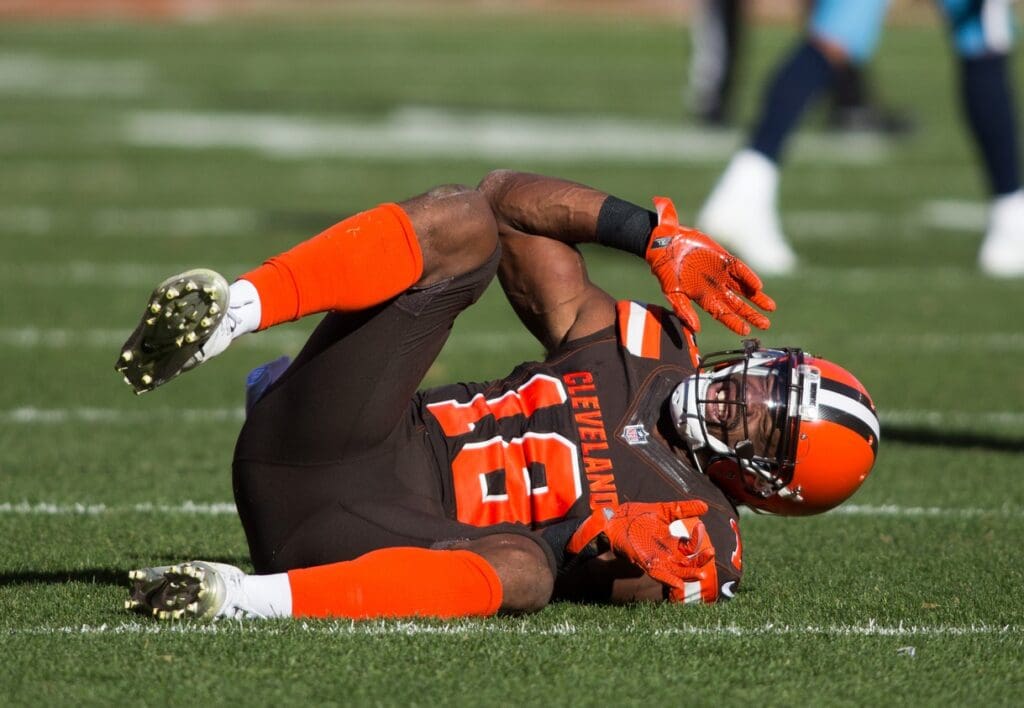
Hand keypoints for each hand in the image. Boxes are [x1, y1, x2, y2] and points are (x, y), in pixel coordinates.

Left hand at [568, 501, 716, 601]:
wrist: (613, 519)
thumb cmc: (636, 516)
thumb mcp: (663, 510)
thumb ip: (683, 508)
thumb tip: (706, 506)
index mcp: (672, 542)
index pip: (692, 547)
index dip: (699, 541)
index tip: (702, 529)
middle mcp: (666, 553)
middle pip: (688, 563)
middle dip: (700, 561)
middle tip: (710, 554)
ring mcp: (656, 559)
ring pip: (677, 572)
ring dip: (689, 574)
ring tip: (701, 574)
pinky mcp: (644, 562)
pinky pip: (659, 575)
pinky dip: (668, 580)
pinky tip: (677, 584)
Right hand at [644, 197, 775, 334]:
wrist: (665, 245)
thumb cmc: (665, 271)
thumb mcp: (672, 293)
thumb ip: (684, 311)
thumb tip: (695, 329)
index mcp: (704, 298)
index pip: (722, 314)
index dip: (734, 322)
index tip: (745, 330)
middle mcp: (715, 288)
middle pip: (737, 304)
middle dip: (751, 314)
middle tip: (765, 324)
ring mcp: (721, 273)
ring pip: (743, 288)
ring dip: (756, 298)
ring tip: (770, 307)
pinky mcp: (724, 258)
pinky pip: (740, 269)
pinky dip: (749, 277)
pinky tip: (758, 286)